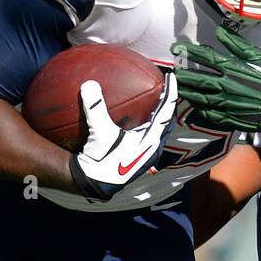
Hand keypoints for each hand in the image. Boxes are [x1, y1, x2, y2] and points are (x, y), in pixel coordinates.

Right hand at [69, 71, 176, 200]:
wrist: (94, 184)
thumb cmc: (101, 161)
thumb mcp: (99, 133)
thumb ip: (96, 108)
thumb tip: (90, 84)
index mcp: (151, 141)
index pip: (166, 112)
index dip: (170, 93)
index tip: (171, 77)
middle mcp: (151, 146)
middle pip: (164, 119)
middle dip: (164, 102)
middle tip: (162, 85)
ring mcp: (143, 152)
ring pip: (154, 128)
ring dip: (154, 112)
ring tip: (151, 97)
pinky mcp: (134, 154)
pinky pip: (142, 132)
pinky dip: (140, 120)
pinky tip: (130, 115)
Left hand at [172, 26, 260, 134]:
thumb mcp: (260, 57)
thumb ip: (237, 45)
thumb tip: (219, 32)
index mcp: (233, 68)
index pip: (205, 58)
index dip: (189, 52)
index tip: (176, 49)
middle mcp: (226, 86)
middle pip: (198, 79)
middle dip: (184, 74)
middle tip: (173, 71)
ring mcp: (226, 103)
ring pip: (200, 97)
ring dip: (187, 91)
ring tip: (178, 87)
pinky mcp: (229, 118)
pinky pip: (209, 114)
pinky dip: (199, 109)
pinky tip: (193, 105)